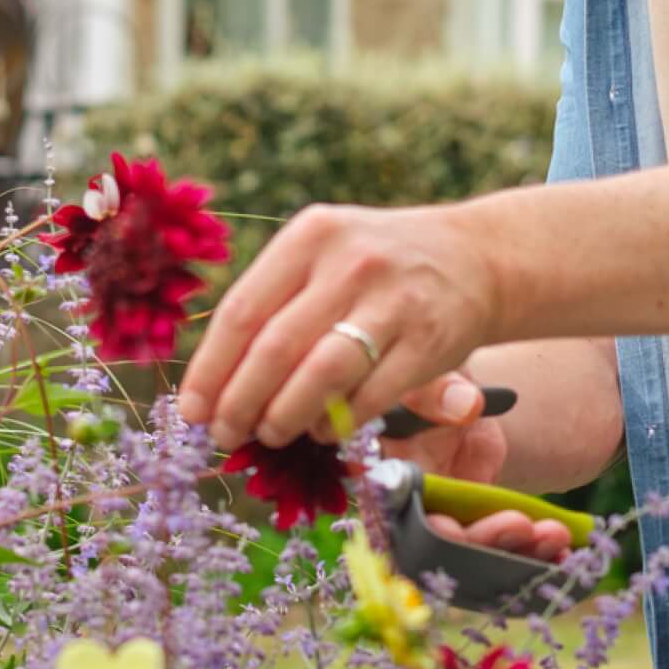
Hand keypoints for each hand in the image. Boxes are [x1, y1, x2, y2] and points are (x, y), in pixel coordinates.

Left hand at [175, 200, 502, 450]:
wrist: (476, 257)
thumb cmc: (377, 264)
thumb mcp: (324, 253)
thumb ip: (275, 300)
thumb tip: (213, 377)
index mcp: (311, 235)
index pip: (242, 311)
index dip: (210, 369)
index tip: (192, 410)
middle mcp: (350, 262)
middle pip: (274, 349)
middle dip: (239, 403)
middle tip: (224, 433)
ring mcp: (392, 302)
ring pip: (320, 376)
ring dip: (283, 417)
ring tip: (269, 433)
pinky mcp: (428, 342)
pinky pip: (368, 396)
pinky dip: (336, 423)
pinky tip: (320, 428)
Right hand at [380, 379, 578, 562]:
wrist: (461, 396)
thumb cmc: (434, 382)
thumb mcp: (431, 377)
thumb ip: (436, 390)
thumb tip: (465, 404)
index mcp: (383, 471)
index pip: (394, 511)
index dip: (419, 526)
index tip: (451, 527)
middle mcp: (409, 507)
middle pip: (438, 542)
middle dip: (480, 541)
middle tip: (521, 524)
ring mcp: (445, 521)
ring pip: (476, 552)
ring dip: (515, 550)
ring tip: (554, 533)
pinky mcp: (477, 525)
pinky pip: (503, 547)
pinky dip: (532, 552)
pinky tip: (562, 550)